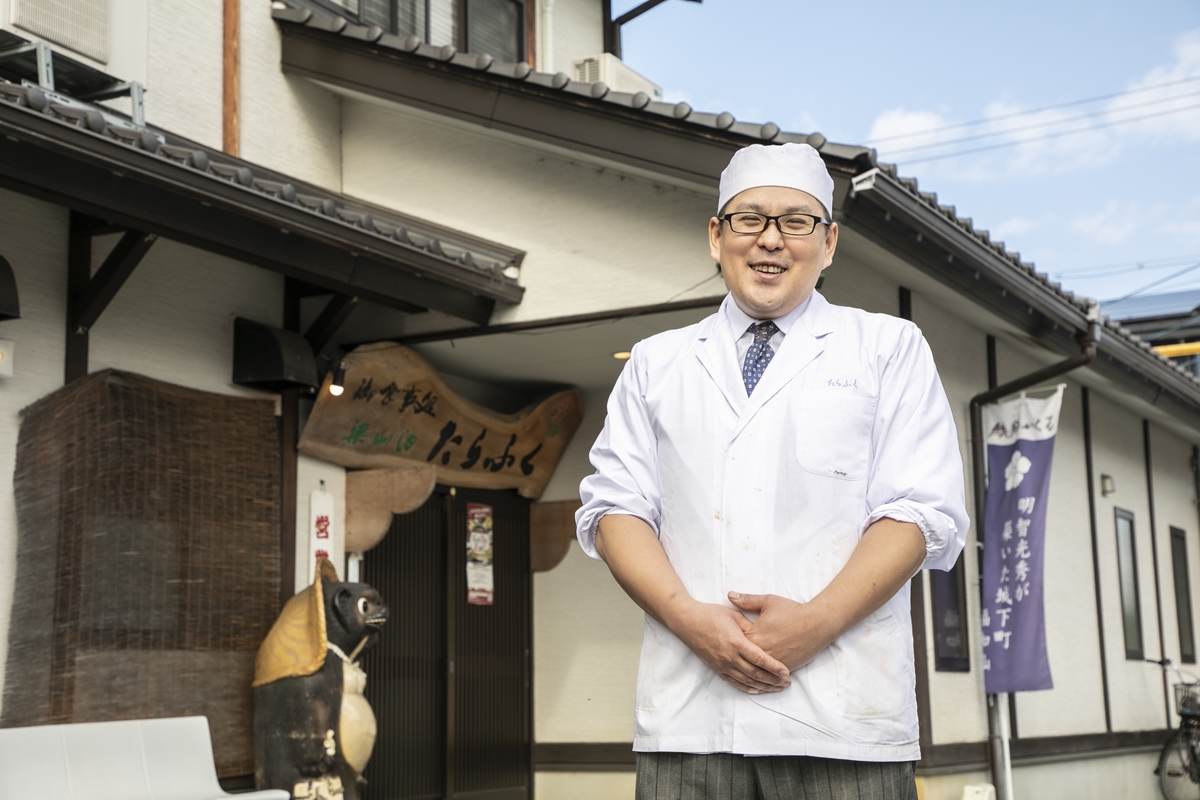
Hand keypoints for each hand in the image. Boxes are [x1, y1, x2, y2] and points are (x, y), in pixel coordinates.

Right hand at [669, 600, 791, 693]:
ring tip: (777, 688)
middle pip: (756, 673)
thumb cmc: (710, 614)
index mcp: (736, 642)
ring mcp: (722, 664)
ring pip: (747, 681)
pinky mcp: (717, 668)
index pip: (760, 659)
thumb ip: (750, 626)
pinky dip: (748, 688)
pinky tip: (757, 690)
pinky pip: (735, 682)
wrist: (687, 621)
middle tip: (787, 683)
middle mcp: (729, 657)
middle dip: (773, 680)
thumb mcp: (734, 615)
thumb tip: (764, 635)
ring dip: (763, 686)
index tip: (787, 672)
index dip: (774, 667)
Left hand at [728, 592, 835, 671]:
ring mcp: (774, 662)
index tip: (724, 641)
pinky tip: (758, 679)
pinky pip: (770, 675)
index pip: (735, 643)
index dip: (730, 641)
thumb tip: (730, 595)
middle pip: (743, 660)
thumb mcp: (768, 602)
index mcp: (754, 636)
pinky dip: (764, 676)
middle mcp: (762, 653)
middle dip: (736, 659)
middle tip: (728, 659)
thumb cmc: (792, 611)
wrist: (817, 624)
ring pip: (756, 671)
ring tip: (739, 673)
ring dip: (749, 671)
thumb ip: (747, 600)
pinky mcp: (785, 668)